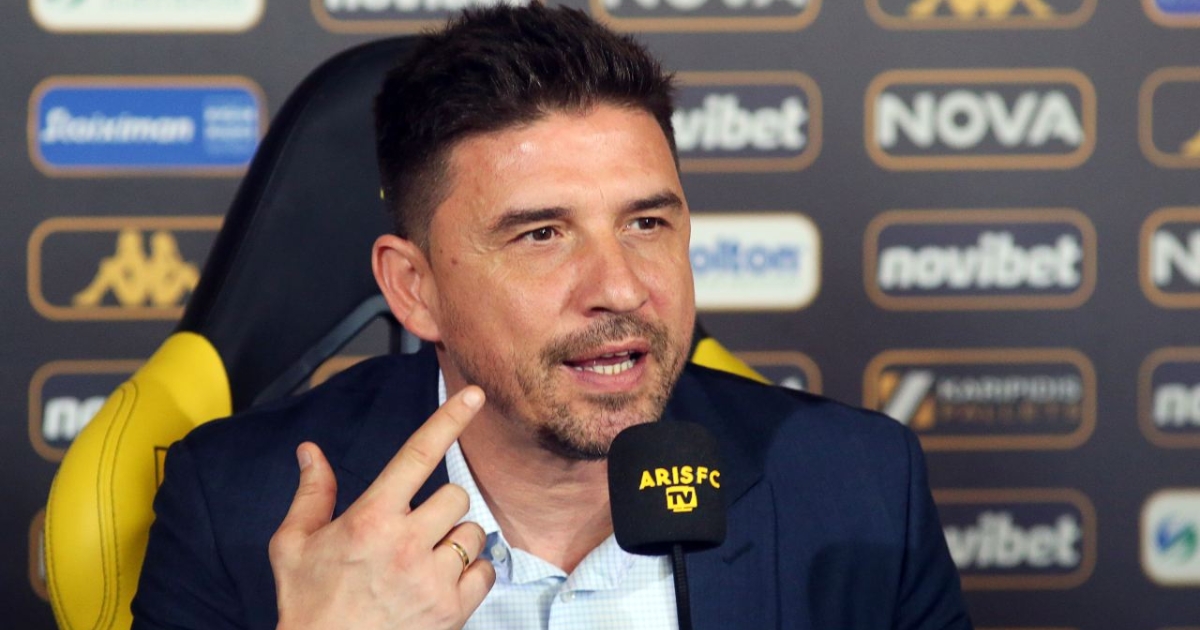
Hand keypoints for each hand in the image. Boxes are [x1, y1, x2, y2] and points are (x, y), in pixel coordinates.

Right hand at [269, 386, 495, 629]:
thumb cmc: (308, 606)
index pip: (418, 453)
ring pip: (474, 533)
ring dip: (455, 541)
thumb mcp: (294, 546)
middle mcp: (406, 544)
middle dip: (439, 508)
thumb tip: (310, 450)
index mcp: (370, 519)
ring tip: (423, 563)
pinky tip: (439, 585)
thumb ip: (311, 494)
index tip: (474, 394)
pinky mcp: (453, 610)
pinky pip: (486, 571)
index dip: (450, 418)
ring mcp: (433, 579)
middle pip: (455, 495)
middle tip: (414, 530)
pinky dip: (470, 575)